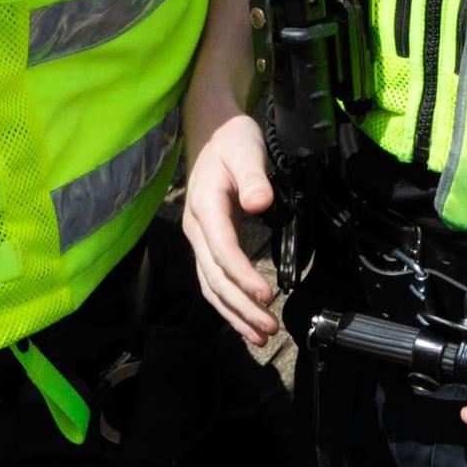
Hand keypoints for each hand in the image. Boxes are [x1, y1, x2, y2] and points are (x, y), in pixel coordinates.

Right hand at [183, 106, 284, 344]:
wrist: (211, 131)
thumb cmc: (230, 139)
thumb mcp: (245, 149)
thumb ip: (253, 177)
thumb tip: (260, 203)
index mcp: (205, 207)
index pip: (222, 250)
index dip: (243, 275)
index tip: (266, 295)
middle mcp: (197, 228)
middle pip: (215, 277)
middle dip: (241, 306)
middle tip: (269, 327)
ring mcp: (199, 239)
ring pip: (211, 286)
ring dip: (234, 313)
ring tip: (261, 334)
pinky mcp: (208, 244)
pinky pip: (213, 281)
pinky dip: (229, 304)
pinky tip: (246, 321)